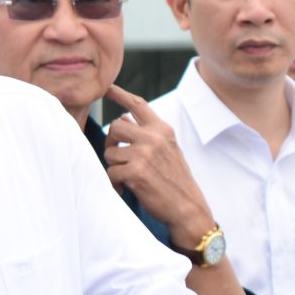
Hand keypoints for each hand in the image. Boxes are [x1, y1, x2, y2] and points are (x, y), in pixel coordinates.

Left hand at [102, 86, 217, 239]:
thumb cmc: (174, 179)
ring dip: (114, 166)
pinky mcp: (135, 172)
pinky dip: (115, 183)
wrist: (187, 206)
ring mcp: (144, 154)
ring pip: (110, 152)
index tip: (107, 88)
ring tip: (128, 177)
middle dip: (112, 141)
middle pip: (115, 126)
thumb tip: (123, 118)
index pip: (138, 105)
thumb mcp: (167, 149)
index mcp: (162, 129)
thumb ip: (147, 134)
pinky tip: (126, 189)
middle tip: (117, 155)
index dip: (120, 94)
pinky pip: (111, 172)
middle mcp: (153, 137)